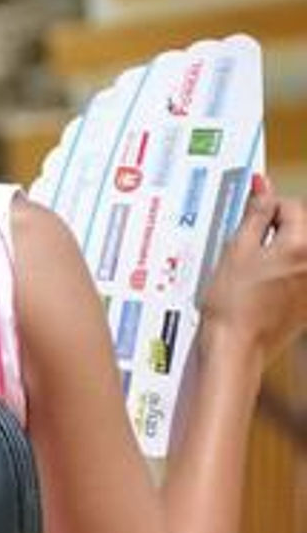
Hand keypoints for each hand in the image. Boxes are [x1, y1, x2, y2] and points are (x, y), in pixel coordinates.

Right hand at [201, 174, 306, 363]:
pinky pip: (300, 275)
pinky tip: (260, 288)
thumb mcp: (236, 249)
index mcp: (301, 246)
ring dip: (279, 252)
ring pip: (299, 251)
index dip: (266, 209)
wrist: (237, 347)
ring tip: (251, 270)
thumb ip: (255, 214)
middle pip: (300, 228)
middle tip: (247, 246)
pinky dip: (283, 273)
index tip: (247, 219)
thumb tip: (263, 185)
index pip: (291, 206)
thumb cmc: (232, 303)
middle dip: (276, 230)